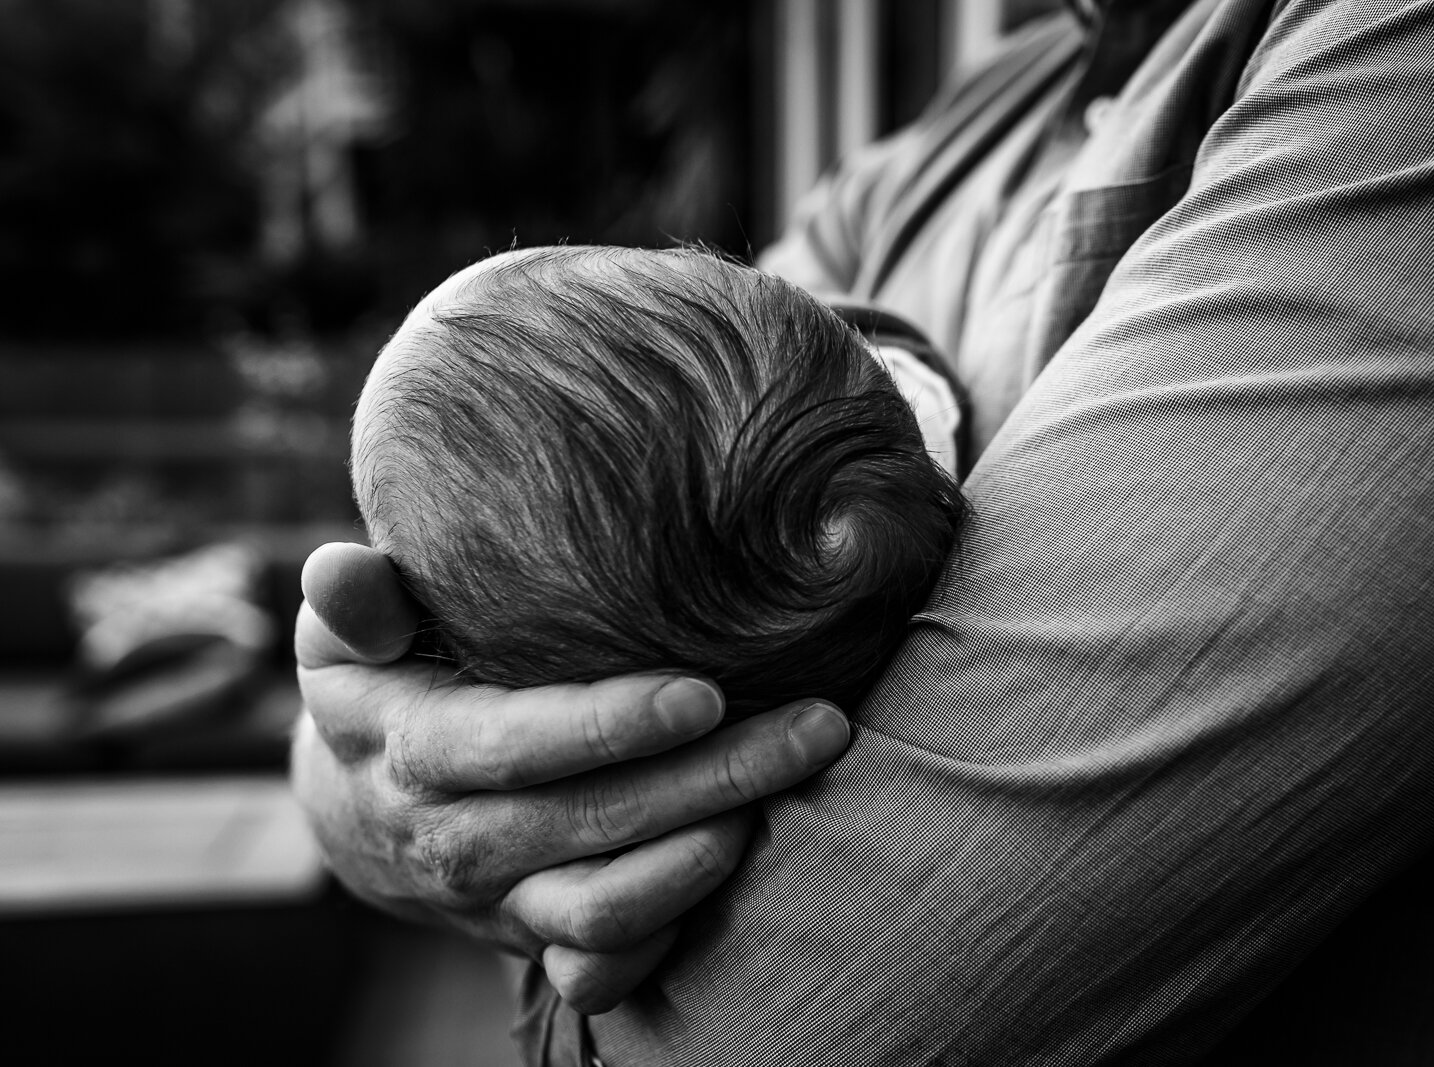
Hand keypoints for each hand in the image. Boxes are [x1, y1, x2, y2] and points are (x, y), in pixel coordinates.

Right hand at [291, 542, 851, 1012]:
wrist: (358, 813)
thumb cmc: (380, 685)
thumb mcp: (346, 637)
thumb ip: (353, 600)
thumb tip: (338, 566)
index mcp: (413, 751)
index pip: (514, 746)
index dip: (608, 727)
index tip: (705, 693)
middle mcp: (456, 841)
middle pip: (591, 824)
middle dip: (713, 778)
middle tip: (817, 726)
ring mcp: (499, 902)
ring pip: (606, 911)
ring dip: (703, 860)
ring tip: (786, 795)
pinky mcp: (532, 942)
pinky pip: (602, 973)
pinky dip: (670, 939)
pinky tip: (737, 871)